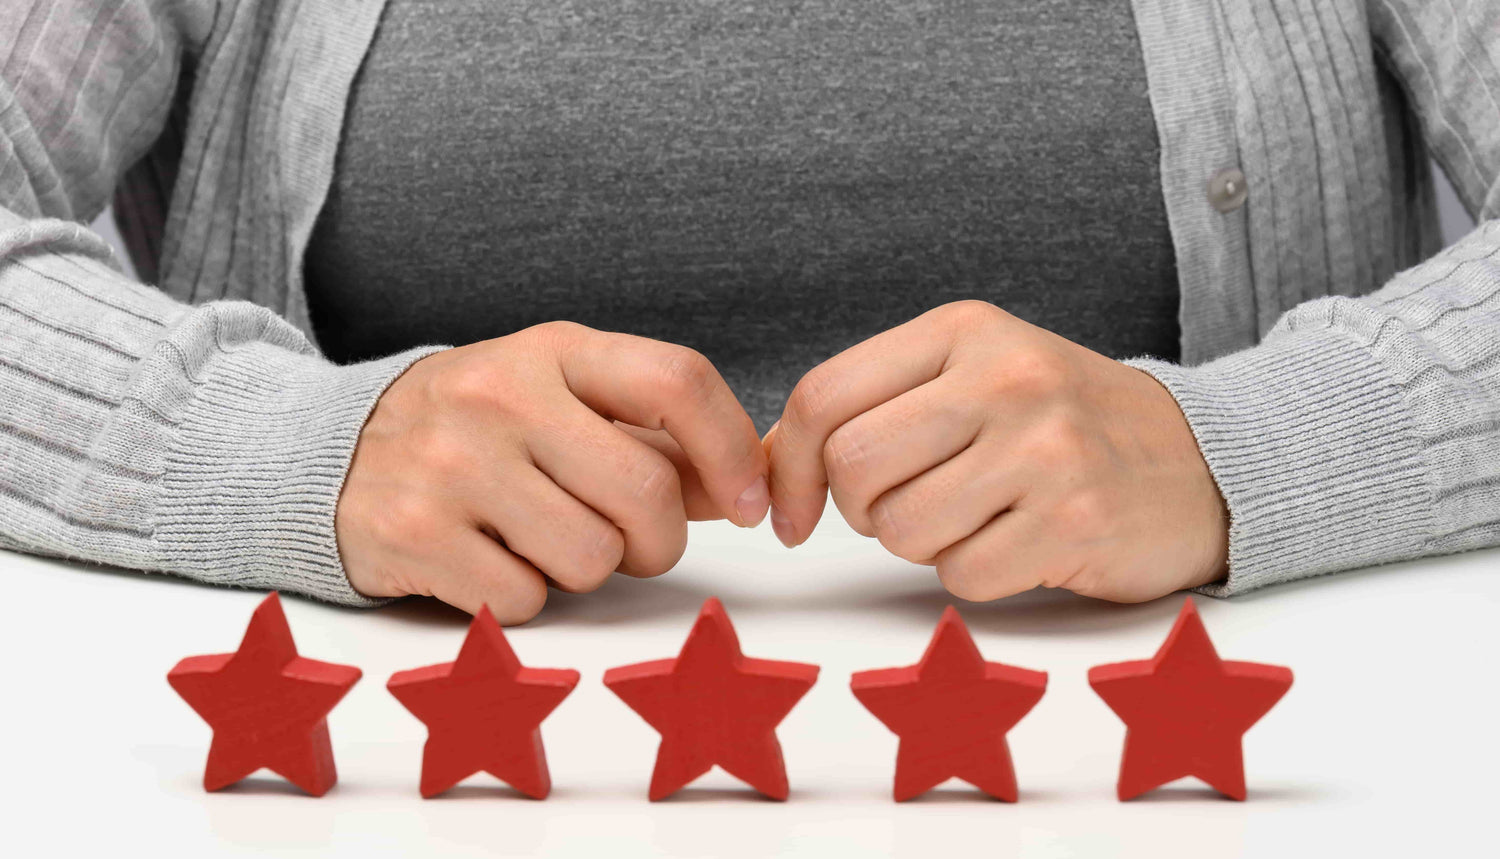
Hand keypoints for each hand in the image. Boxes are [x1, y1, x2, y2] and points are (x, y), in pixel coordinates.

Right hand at [337, 322, 768, 622]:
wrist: (332, 452)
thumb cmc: (476, 429)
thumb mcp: (559, 402)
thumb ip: (653, 440)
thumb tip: (744, 484)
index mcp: (552, 351)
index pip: (675, 380)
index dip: (732, 451)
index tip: (749, 503)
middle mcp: (501, 396)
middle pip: (646, 494)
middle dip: (659, 542)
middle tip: (630, 542)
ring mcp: (451, 463)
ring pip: (591, 559)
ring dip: (585, 572)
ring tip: (541, 540)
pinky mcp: (412, 533)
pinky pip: (525, 600)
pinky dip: (523, 597)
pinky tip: (489, 558)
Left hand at [765, 301, 1227, 602]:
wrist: (1199, 460)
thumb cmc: (1059, 423)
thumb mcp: (970, 379)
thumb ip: (873, 405)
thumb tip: (761, 463)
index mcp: (966, 332)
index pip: (825, 395)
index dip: (787, 464)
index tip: (791, 509)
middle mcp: (1006, 377)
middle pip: (853, 465)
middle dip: (861, 507)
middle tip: (907, 505)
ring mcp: (1047, 448)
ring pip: (900, 529)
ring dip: (922, 543)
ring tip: (976, 517)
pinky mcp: (1075, 520)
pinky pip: (961, 574)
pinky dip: (975, 573)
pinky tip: (1020, 541)